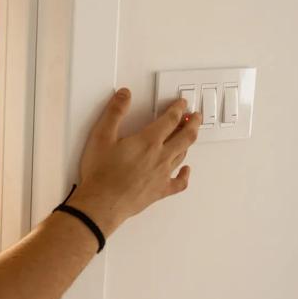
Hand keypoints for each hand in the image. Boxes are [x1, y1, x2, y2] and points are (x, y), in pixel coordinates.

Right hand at [67, 88, 199, 236]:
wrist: (102, 203)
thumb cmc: (101, 173)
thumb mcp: (101, 136)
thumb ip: (114, 113)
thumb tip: (125, 95)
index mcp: (148, 141)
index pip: (170, 120)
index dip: (178, 109)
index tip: (182, 103)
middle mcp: (160, 157)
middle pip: (185, 136)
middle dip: (192, 123)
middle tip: (195, 116)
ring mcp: (162, 174)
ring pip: (183, 154)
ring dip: (189, 142)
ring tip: (190, 135)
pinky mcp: (160, 190)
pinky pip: (179, 182)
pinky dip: (185, 175)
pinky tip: (186, 170)